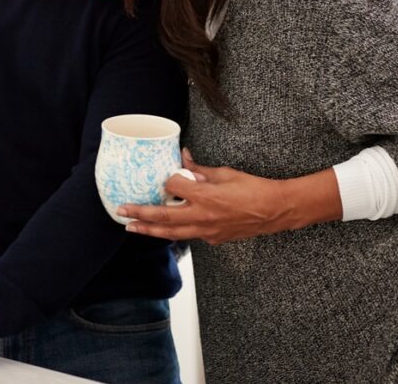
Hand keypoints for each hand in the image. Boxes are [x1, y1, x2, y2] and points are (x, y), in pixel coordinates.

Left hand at [116, 149, 338, 244]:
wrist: (277, 211)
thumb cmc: (253, 188)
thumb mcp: (225, 173)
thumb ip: (200, 170)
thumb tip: (183, 158)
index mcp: (206, 196)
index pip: (173, 187)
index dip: (165, 181)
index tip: (162, 176)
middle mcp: (203, 216)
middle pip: (163, 218)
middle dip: (139, 215)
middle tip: (120, 211)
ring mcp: (208, 231)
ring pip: (172, 233)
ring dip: (149, 230)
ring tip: (130, 227)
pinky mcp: (214, 239)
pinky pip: (189, 235)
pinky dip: (174, 232)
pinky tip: (162, 229)